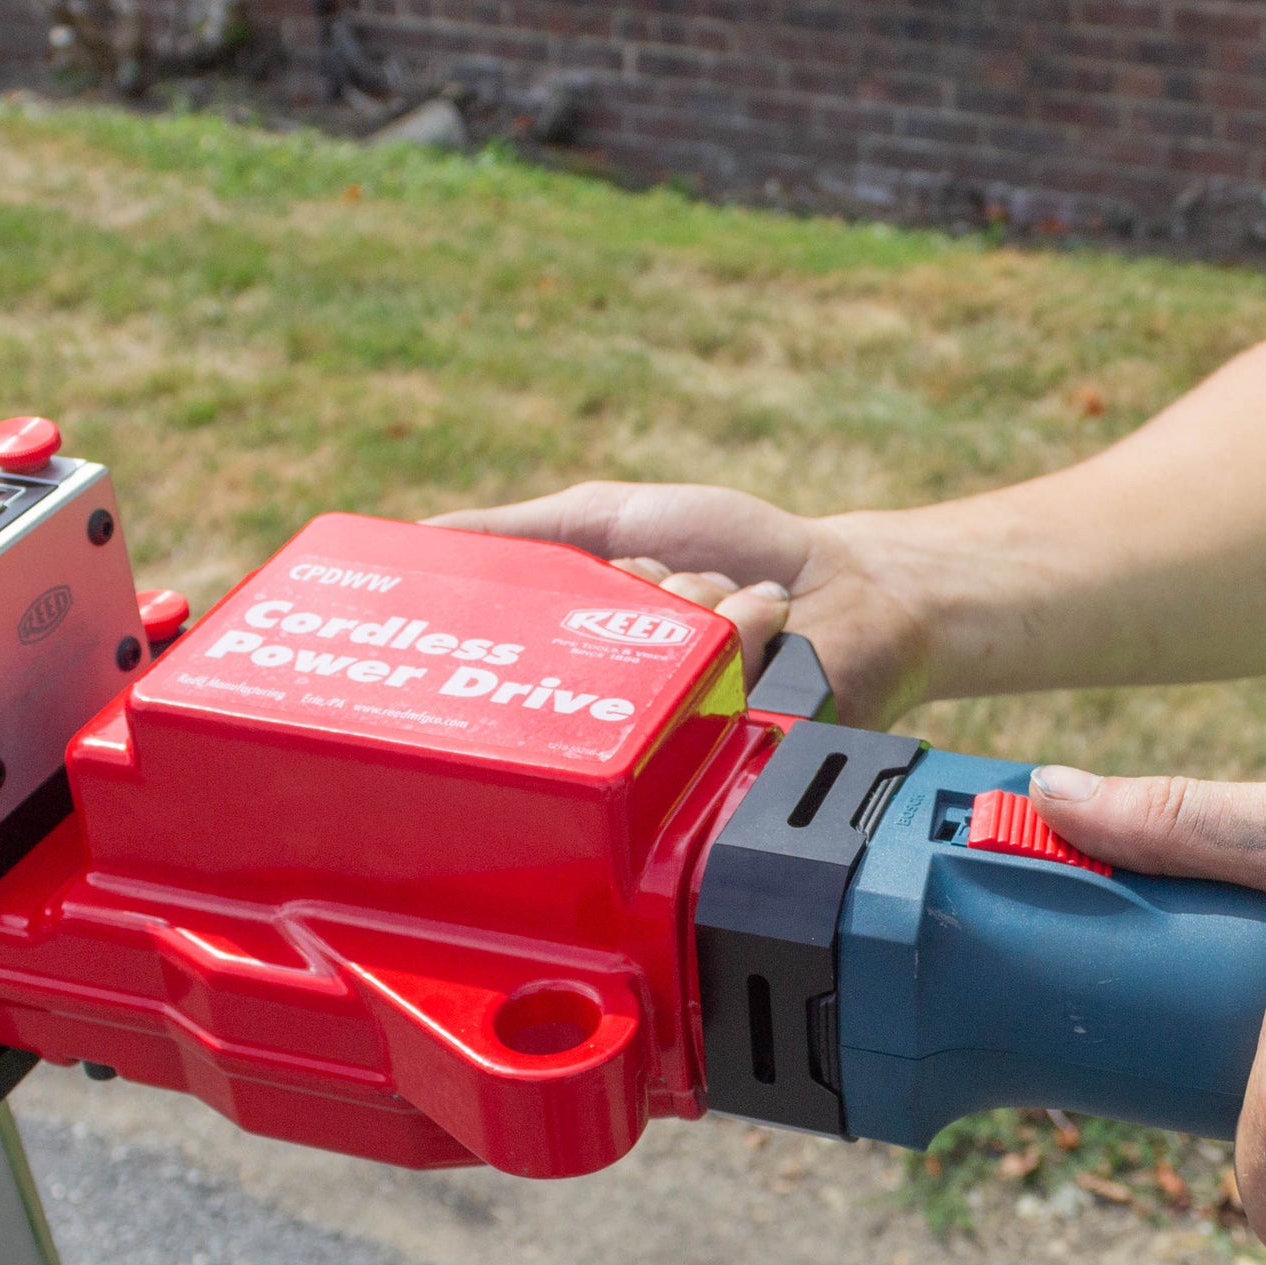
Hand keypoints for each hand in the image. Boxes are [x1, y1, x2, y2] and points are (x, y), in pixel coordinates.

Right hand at [429, 483, 928, 724]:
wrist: (847, 581)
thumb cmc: (734, 545)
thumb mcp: (613, 518)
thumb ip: (527, 532)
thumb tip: (419, 541)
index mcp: (583, 664)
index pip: (521, 650)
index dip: (528, 620)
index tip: (509, 618)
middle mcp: (624, 710)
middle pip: (585, 657)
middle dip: (637, 592)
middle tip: (675, 580)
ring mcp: (679, 733)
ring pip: (652, 667)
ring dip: (698, 601)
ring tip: (739, 597)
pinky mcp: (736, 747)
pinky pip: (714, 682)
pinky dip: (744, 623)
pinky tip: (770, 615)